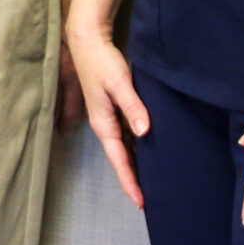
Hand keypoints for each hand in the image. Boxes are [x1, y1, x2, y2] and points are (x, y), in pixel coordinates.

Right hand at [67, 15, 150, 208]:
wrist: (89, 42)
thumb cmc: (102, 62)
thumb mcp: (119, 84)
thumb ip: (132, 107)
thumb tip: (144, 132)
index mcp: (104, 124)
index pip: (119, 160)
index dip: (130, 182)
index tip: (141, 202)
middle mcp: (106, 126)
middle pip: (122, 159)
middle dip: (134, 180)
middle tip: (153, 200)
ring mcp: (109, 118)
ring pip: (126, 149)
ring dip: (137, 165)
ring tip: (154, 182)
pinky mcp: (115, 109)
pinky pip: (128, 136)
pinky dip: (138, 148)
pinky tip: (150, 152)